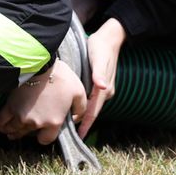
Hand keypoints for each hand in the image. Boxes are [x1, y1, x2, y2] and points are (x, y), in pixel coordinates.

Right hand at [0, 60, 87, 144]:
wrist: (40, 63)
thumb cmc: (61, 76)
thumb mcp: (79, 92)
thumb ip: (81, 110)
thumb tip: (76, 119)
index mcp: (53, 122)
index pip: (46, 140)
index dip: (44, 136)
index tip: (43, 129)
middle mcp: (36, 123)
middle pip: (27, 135)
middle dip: (26, 131)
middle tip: (25, 124)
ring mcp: (21, 117)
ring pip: (12, 130)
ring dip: (10, 130)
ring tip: (8, 127)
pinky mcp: (9, 107)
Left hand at [77, 18, 124, 136]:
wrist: (110, 37)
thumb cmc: (100, 47)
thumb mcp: (98, 58)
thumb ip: (98, 73)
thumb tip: (102, 87)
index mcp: (104, 89)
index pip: (93, 111)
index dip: (86, 124)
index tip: (79, 137)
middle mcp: (105, 92)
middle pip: (91, 111)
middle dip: (81, 122)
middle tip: (66, 133)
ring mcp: (104, 89)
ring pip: (91, 106)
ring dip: (81, 114)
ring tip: (66, 123)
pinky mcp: (100, 85)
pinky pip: (91, 99)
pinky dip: (82, 105)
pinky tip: (73, 107)